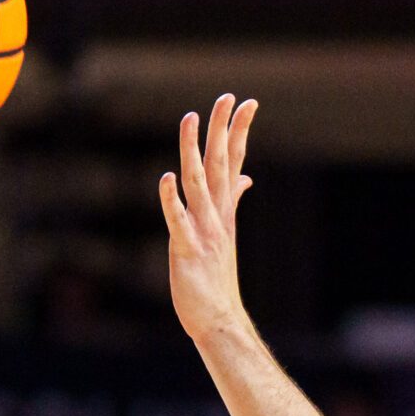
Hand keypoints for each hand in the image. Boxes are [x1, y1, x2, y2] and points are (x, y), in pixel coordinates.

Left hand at [160, 94, 257, 343]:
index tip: (248, 103)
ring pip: (198, 183)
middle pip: (219, 164)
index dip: (239, 132)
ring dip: (194, 151)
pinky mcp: (186, 250)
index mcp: (224, 211)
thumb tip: (245, 178)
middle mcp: (216, 216)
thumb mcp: (225, 234)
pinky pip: (178, 221)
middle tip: (227, 96)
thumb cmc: (216, 279)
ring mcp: (203, 231)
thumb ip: (232, 202)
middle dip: (222, 130)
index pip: (234, 162)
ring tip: (190, 120)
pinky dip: (171, 200)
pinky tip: (166, 178)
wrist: (217, 318)